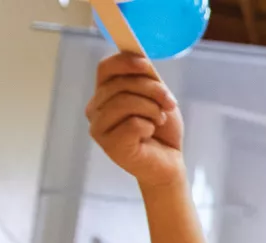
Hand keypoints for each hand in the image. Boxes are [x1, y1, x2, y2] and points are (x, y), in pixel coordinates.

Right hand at [86, 53, 184, 187]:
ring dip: (152, 109)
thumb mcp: (157, 97)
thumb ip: (146, 78)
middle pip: (120, 84)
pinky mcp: (109, 145)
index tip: (147, 66)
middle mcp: (95, 109)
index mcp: (104, 94)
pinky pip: (132, 123)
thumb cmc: (160, 130)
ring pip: (125, 102)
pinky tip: (149, 135)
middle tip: (170, 103)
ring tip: (159, 119)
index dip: (126, 62)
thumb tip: (139, 57)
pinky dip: (148, 126)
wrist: (169, 162)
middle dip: (153, 90)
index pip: (106, 68)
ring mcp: (98, 128)